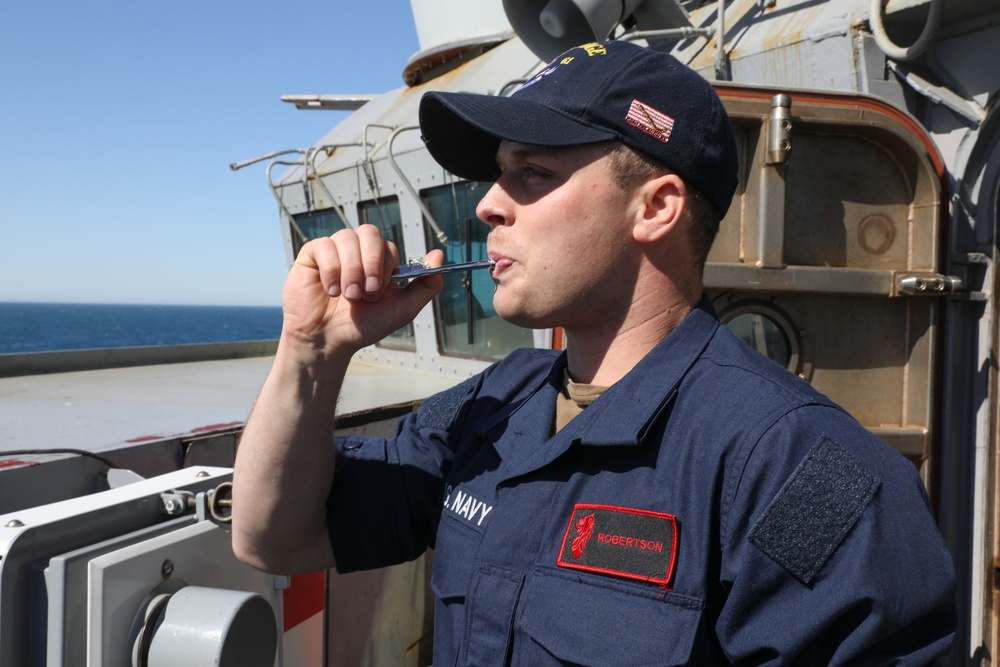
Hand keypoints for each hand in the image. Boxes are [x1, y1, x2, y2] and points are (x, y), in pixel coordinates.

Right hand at [280, 224, 443, 358]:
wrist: (328, 341)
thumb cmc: (363, 326)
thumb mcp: (401, 309)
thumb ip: (425, 285)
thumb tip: (439, 255)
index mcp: (379, 262)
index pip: (387, 246)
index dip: (384, 267)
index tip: (377, 294)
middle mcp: (357, 251)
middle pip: (369, 232)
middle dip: (370, 264)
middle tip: (365, 293)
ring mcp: (335, 251)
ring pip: (346, 237)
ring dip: (350, 269)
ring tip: (347, 296)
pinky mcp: (312, 255)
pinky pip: (323, 245)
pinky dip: (330, 269)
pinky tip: (330, 290)